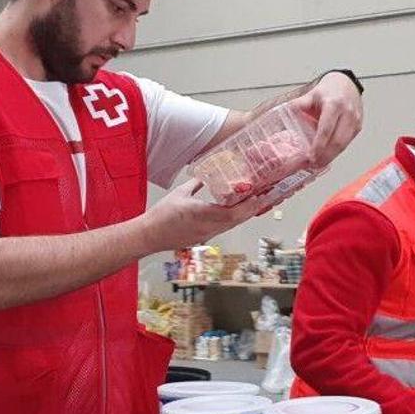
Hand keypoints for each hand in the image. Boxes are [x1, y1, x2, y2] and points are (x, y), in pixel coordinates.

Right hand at [141, 178, 264, 251]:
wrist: (149, 236)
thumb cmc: (161, 215)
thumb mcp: (180, 193)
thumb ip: (196, 183)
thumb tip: (206, 175)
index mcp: (203, 214)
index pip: (233, 212)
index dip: (248, 205)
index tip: (258, 195)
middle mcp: (209, 227)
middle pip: (238, 220)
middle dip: (252, 209)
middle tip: (265, 197)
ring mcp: (207, 234)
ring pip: (232, 225)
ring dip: (245, 214)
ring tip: (256, 203)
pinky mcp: (204, 238)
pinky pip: (224, 228)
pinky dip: (234, 219)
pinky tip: (239, 213)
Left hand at [289, 72, 363, 168]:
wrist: (347, 84)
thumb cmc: (329, 90)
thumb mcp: (311, 95)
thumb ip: (298, 106)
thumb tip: (282, 117)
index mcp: (334, 104)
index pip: (326, 129)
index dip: (319, 145)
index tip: (311, 156)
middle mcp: (347, 113)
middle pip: (337, 141)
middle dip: (325, 156)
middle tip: (312, 165)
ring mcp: (355, 121)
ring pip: (343, 145)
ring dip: (330, 157)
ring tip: (318, 164)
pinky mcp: (358, 128)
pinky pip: (346, 144)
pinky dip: (336, 152)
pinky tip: (326, 156)